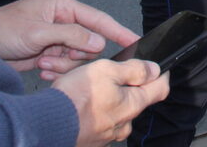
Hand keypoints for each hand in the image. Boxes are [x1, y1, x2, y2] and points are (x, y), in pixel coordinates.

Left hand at [0, 0, 140, 80]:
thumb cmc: (5, 30)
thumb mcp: (39, 32)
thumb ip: (71, 36)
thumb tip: (98, 42)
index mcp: (63, 7)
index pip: (99, 19)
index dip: (118, 30)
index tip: (135, 40)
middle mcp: (64, 21)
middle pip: (90, 43)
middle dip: (75, 55)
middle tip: (54, 56)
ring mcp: (57, 38)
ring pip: (78, 58)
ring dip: (63, 64)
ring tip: (43, 62)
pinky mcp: (50, 53)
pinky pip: (65, 66)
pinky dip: (56, 70)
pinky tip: (41, 68)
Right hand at [53, 58, 169, 146]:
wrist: (45, 125)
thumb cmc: (75, 98)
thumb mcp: (107, 70)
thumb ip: (134, 69)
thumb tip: (154, 69)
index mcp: (133, 104)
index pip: (161, 89)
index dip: (161, 74)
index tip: (159, 67)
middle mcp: (124, 124)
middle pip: (136, 99)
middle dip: (127, 85)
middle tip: (109, 72)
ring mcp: (108, 134)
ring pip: (115, 110)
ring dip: (107, 97)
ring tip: (88, 86)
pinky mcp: (92, 140)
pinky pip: (99, 121)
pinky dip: (94, 110)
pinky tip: (80, 102)